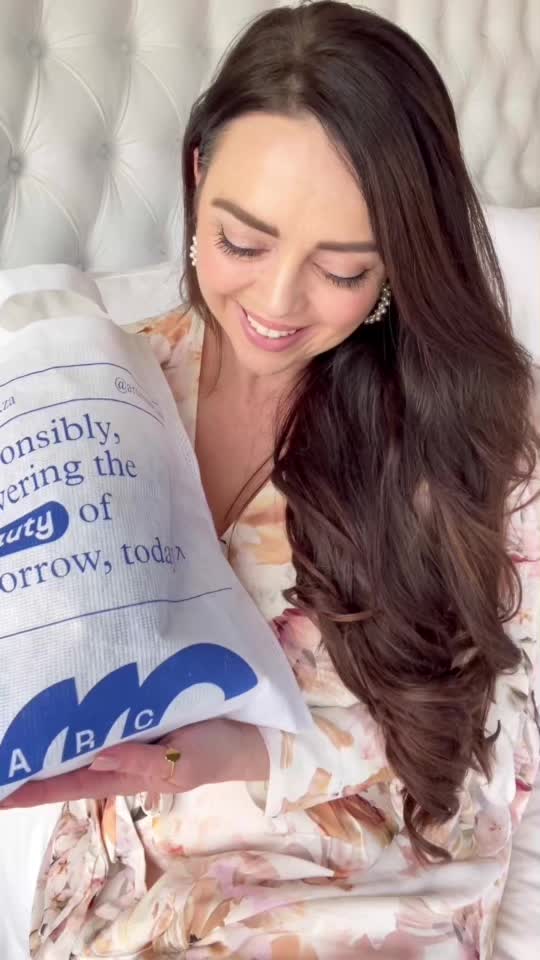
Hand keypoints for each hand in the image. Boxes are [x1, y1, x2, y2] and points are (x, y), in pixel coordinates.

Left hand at [0, 718, 268, 808]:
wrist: (249, 736)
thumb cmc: (216, 753)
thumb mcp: (182, 764)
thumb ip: (142, 761)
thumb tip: (94, 756)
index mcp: (125, 775)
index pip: (69, 784)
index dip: (33, 788)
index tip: (1, 791)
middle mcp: (119, 756)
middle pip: (67, 761)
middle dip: (33, 760)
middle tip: (6, 745)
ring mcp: (130, 734)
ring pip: (82, 735)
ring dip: (53, 733)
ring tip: (21, 723)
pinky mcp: (143, 712)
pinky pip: (106, 712)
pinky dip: (83, 708)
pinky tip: (66, 694)